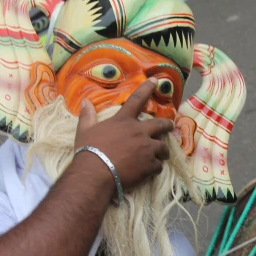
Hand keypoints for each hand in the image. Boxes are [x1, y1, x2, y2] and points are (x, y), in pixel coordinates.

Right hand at [72, 78, 173, 192]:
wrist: (95, 174)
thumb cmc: (88, 151)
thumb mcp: (85, 131)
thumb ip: (87, 116)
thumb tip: (85, 102)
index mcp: (124, 121)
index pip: (137, 99)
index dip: (146, 89)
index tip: (155, 81)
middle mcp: (139, 132)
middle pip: (160, 125)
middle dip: (167, 125)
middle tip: (170, 126)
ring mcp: (147, 148)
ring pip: (163, 147)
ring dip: (163, 151)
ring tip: (162, 155)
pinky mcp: (150, 165)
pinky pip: (159, 165)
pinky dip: (156, 167)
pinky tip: (151, 171)